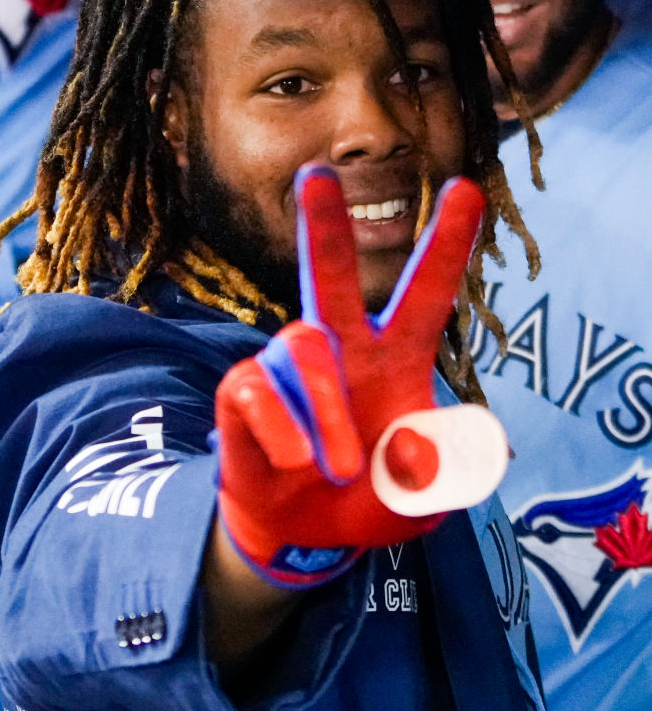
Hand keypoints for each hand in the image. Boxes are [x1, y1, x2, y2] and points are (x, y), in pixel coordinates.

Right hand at [215, 164, 507, 586]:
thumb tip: (413, 446)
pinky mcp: (242, 395)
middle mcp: (339, 349)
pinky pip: (253, 393)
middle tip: (317, 173)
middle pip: (330, 275)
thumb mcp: (426, 502)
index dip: (446, 245)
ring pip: (301, 348)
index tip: (467, 189)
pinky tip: (293, 461)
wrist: (307, 536)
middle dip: (326, 224)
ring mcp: (286, 368)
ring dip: (328, 413)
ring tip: (337, 468)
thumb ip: (440, 477)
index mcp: (395, 360)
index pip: (424, 295)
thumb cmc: (372, 501)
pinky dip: (281, 432)